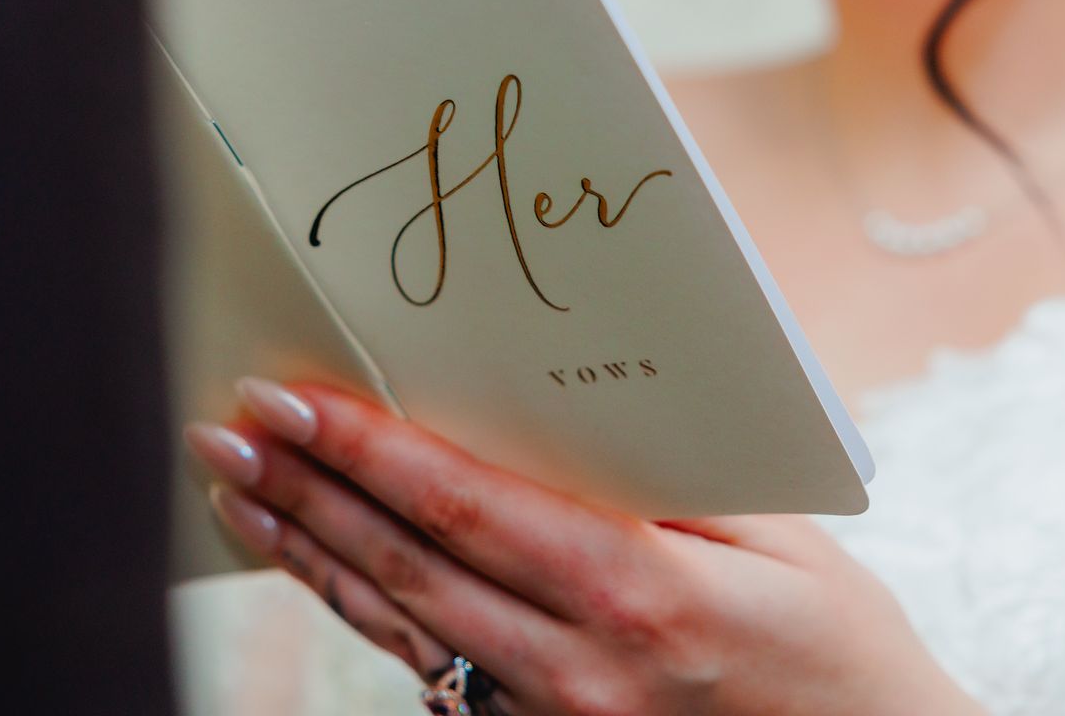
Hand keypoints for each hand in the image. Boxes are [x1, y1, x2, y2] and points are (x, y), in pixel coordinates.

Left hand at [185, 379, 980, 715]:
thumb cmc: (838, 647)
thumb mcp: (781, 540)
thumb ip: (663, 481)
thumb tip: (549, 405)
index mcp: (639, 594)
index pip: (467, 507)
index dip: (367, 450)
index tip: (292, 398)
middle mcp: (578, 667)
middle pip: (406, 565)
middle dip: (305, 491)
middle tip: (226, 428)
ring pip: (398, 622)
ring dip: (305, 551)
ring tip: (235, 487)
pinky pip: (428, 664)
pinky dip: (356, 606)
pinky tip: (310, 558)